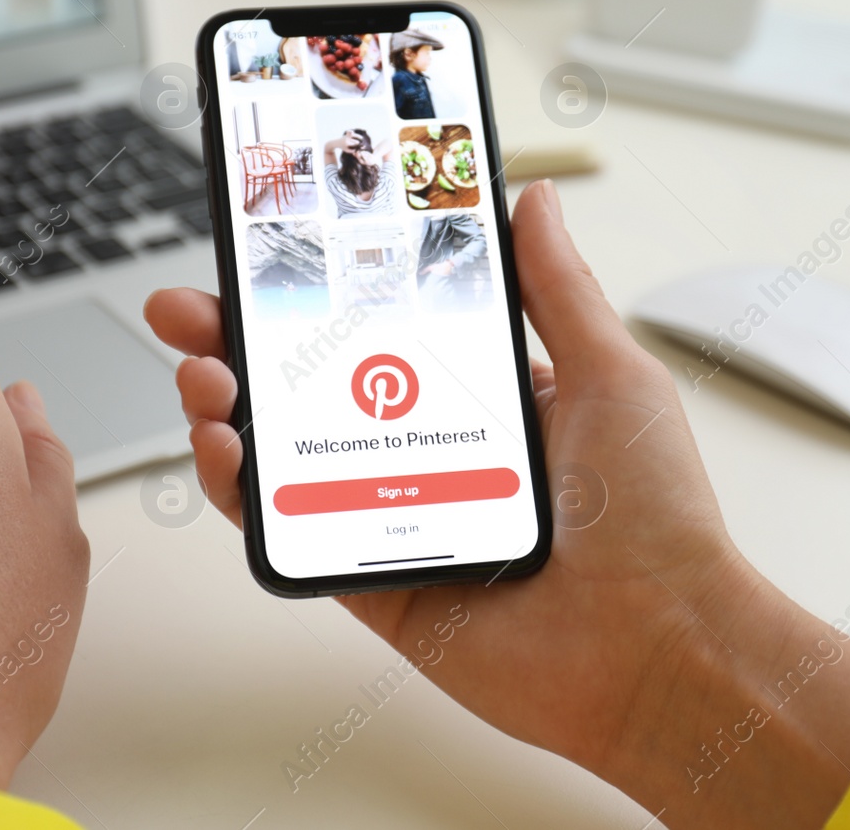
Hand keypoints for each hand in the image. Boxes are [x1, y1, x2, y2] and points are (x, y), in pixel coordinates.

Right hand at [145, 181, 849, 828]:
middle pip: (312, 387)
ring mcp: (396, 519)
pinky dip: (242, 493)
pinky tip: (224, 449)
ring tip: (201, 373)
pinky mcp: (373, 583)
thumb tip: (531, 200)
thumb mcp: (611, 373)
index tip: (267, 252)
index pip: (379, 331)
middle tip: (189, 307)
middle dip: (240, 341)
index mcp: (485, 401)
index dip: (317, 292)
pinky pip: (289, 535)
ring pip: (284, 457)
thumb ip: (557, 287)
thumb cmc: (656, 517)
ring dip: (226, 409)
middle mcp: (433, 455)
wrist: (660, 649)